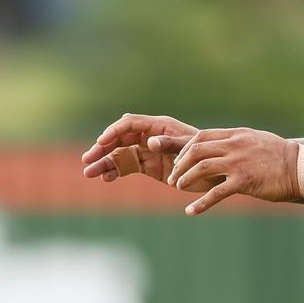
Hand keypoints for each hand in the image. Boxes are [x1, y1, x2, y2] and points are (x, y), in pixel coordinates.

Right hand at [80, 113, 212, 189]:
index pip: (130, 123)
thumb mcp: (190, 150)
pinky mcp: (148, 166)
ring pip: (120, 153)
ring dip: (104, 162)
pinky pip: (127, 166)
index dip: (114, 131)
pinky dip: (115, 171)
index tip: (101, 142)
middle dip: (102, 147)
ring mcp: (148, 151)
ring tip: (89, 173)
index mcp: (160, 126)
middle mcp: (150, 136)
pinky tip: (106, 178)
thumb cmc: (207, 157)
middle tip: (87, 159)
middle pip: (120, 138)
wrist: (216, 173)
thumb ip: (170, 145)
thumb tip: (149, 141)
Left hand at [154, 127, 301, 215]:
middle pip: (196, 150)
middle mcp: (235, 146)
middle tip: (174, 178)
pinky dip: (200, 203)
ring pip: (201, 168)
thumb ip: (238, 142)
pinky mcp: (244, 181)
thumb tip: (223, 146)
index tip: (178, 160)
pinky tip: (191, 212)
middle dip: (180, 164)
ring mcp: (239, 163)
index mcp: (237, 135)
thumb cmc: (281, 156)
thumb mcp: (257, 140)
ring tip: (179, 188)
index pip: (201, 136)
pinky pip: (216, 193)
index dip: (184, 148)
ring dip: (185, 179)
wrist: (302, 168)